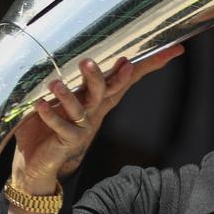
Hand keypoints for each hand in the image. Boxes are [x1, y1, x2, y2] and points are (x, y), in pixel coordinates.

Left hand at [13, 47, 183, 189]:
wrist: (39, 163)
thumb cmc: (50, 125)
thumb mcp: (63, 97)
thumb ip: (73, 79)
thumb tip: (84, 54)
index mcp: (98, 98)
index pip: (127, 78)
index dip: (150, 64)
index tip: (174, 49)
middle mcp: (94, 111)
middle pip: (105, 90)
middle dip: (98, 75)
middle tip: (89, 62)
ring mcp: (82, 127)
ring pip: (81, 109)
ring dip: (68, 96)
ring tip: (55, 83)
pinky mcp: (67, 140)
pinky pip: (61, 126)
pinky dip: (49, 115)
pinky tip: (40, 104)